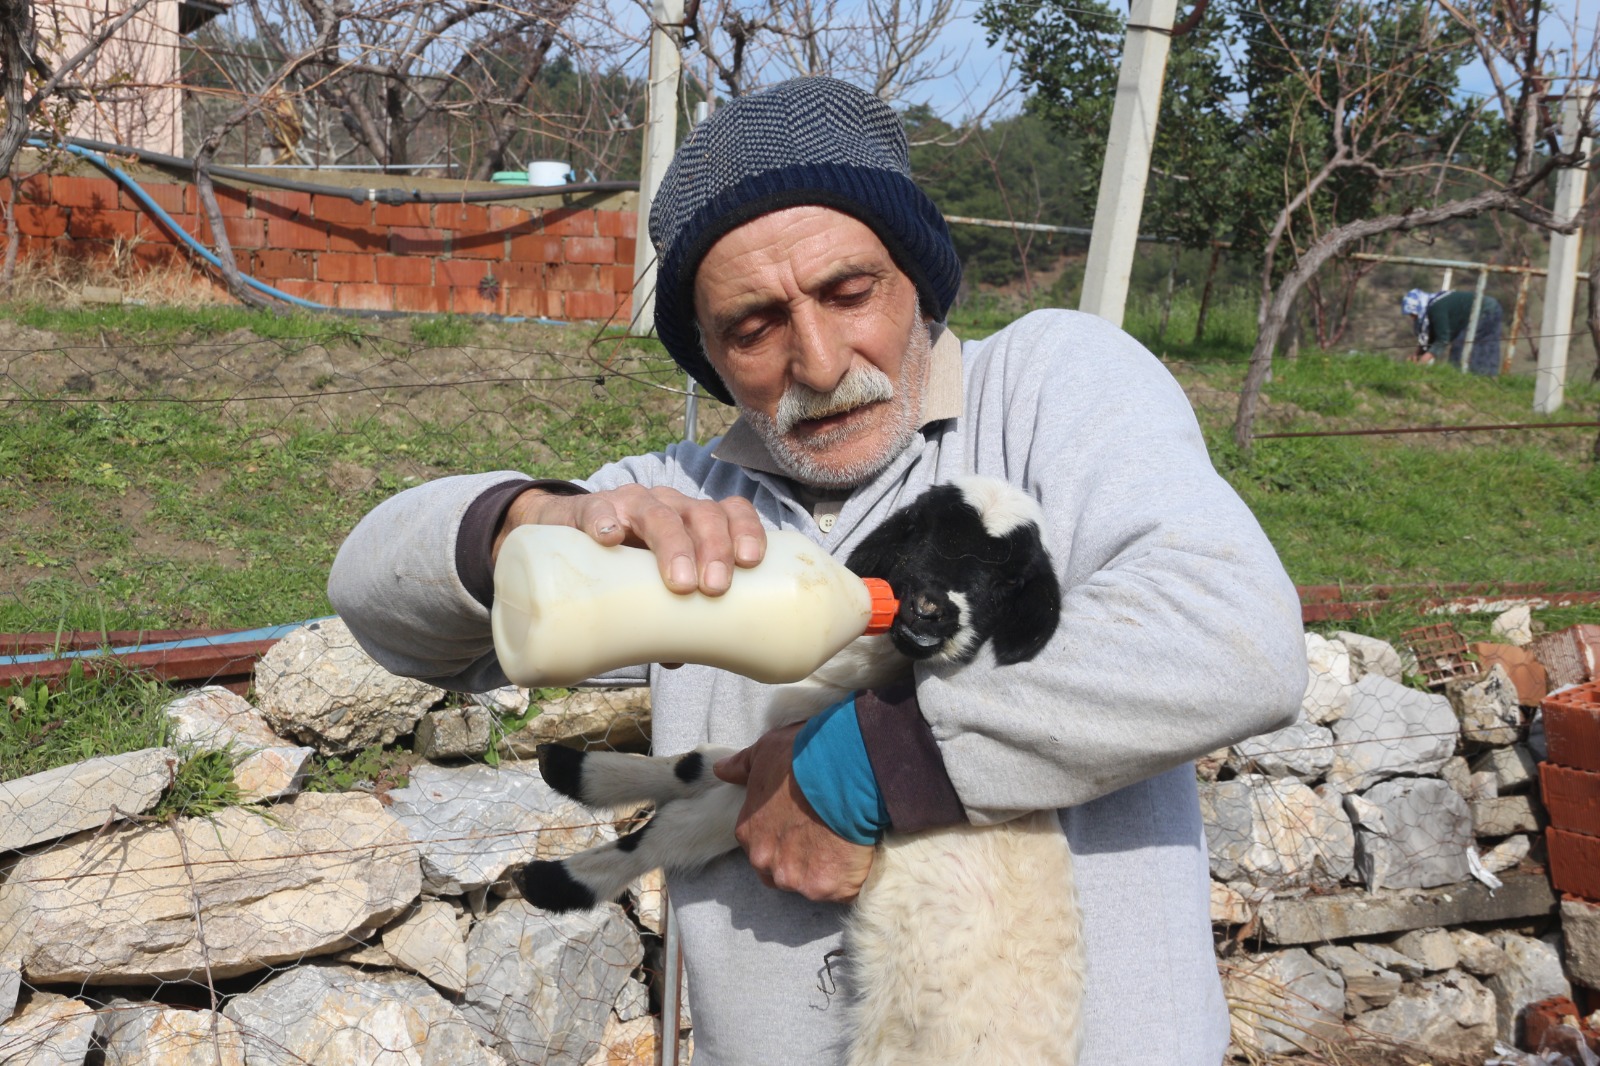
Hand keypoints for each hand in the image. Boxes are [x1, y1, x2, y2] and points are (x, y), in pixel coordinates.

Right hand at [491, 484, 765, 594]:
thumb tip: (679, 657)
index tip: (751, 562)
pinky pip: (597, 509)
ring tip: (680, 582)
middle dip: (714, 549)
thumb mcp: (650, 586)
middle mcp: (668, 506)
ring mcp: (628, 505)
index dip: (747, 530)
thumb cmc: (621, 563)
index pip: (730, 512)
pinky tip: (609, 538)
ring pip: (659, 513)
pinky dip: (605, 521)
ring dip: (674, 545)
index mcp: (692, 521)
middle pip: (702, 514)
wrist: (562, 533)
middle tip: (714, 587)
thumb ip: (666, 616)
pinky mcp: (588, 509)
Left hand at [714, 722, 875, 902]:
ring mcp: (796, 878)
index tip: (802, 825)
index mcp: (749, 833)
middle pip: (782, 872)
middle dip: (800, 861)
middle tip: (824, 838)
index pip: (761, 847)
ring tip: (844, 846)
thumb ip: (741, 767)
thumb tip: (721, 770)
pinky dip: (850, 879)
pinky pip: (840, 891)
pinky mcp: (826, 887)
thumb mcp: (765, 753)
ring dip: (825, 871)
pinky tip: (859, 857)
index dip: (784, 838)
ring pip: (810, 884)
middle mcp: (766, 862)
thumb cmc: (802, 759)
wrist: (842, 772)